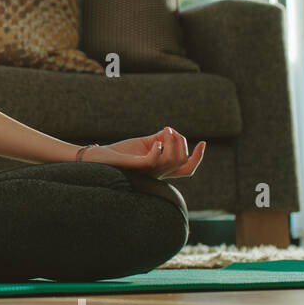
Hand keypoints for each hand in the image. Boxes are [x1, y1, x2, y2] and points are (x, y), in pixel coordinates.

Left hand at [90, 126, 205, 179]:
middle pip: (183, 161)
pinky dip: (159, 148)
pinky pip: (154, 161)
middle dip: (182, 142)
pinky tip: (154, 141)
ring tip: (163, 131)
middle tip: (170, 131)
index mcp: (162, 169)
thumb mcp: (146, 143)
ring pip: (173, 160)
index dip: (198, 157)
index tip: (203, 142)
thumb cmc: (121, 152)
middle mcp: (157, 173)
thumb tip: (171, 131)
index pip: (187, 169)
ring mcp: (148, 171)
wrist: (100, 158)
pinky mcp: (137, 166)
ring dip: (173, 141)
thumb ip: (161, 139)